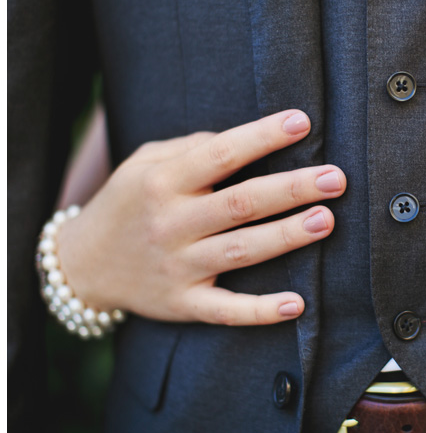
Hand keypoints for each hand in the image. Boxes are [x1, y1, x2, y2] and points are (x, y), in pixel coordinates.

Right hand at [57, 110, 345, 325]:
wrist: (81, 265)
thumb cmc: (127, 202)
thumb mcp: (143, 163)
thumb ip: (191, 148)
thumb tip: (244, 139)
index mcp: (162, 182)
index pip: (221, 154)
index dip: (262, 137)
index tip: (302, 121)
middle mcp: (171, 223)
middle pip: (241, 203)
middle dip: (292, 189)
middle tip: (336, 178)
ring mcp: (178, 267)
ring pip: (241, 250)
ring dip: (287, 236)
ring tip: (327, 220)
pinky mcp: (183, 303)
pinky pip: (226, 309)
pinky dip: (260, 311)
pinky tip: (296, 304)